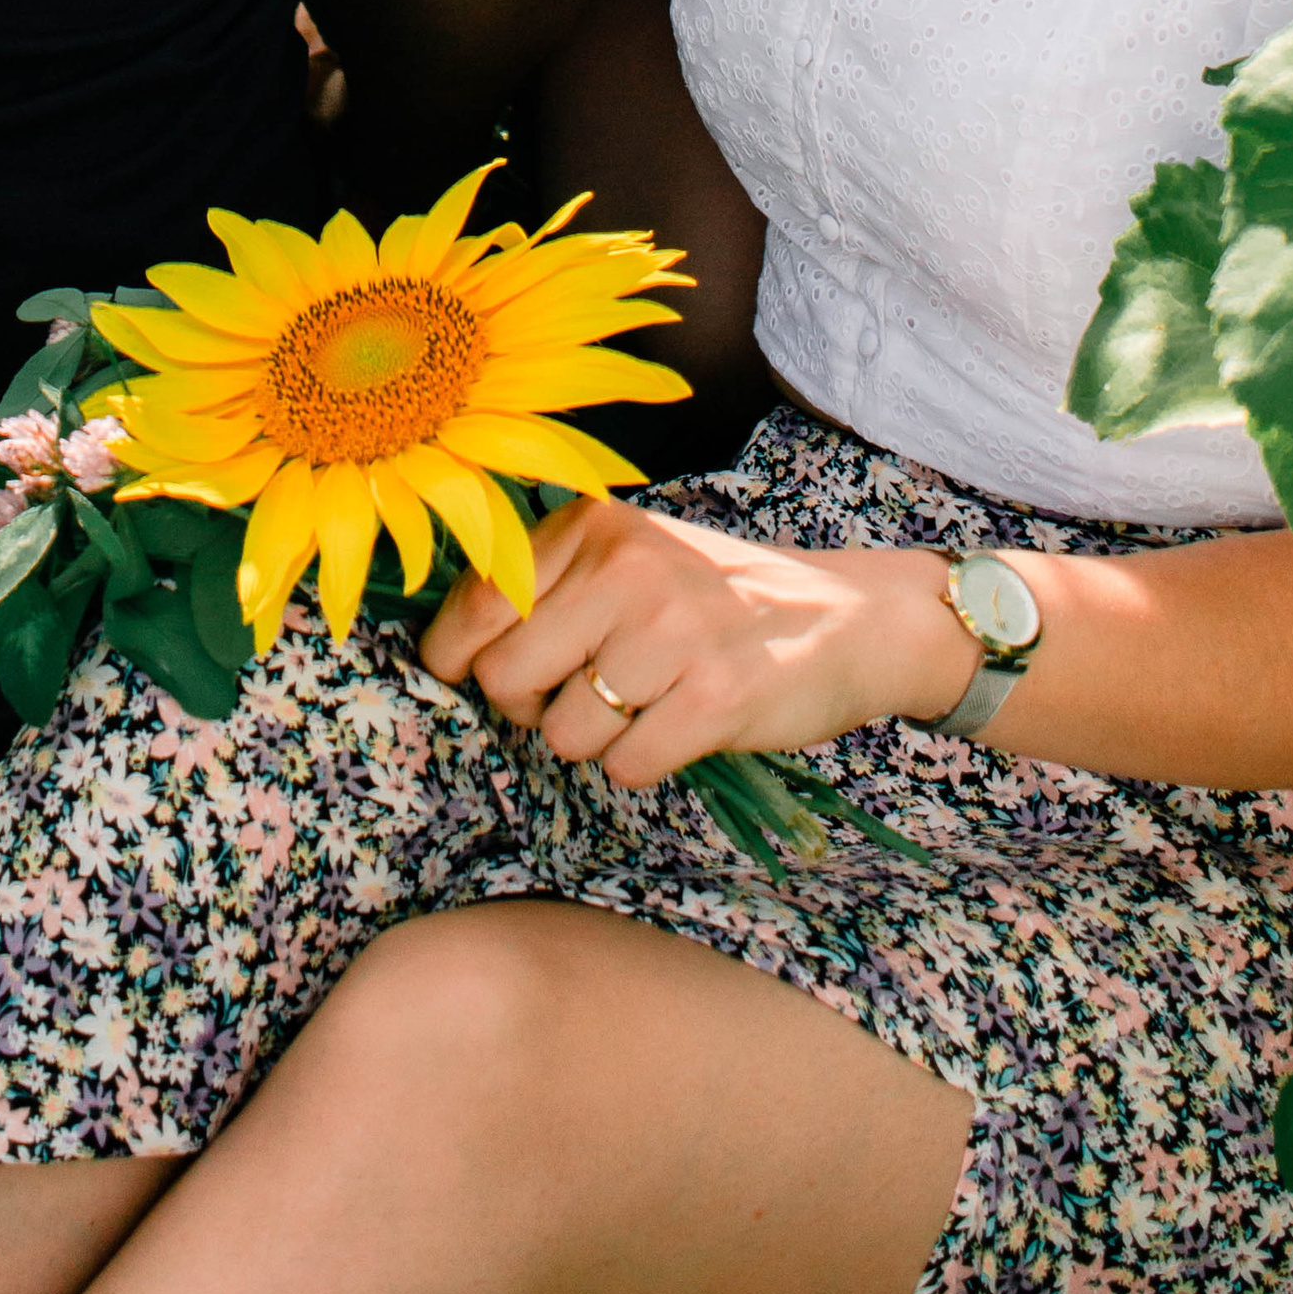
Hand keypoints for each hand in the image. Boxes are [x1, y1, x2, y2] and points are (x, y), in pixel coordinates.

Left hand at [418, 498, 978, 787]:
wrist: (848, 618)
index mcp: (594, 526)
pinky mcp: (716, 697)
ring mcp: (674, 632)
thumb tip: (444, 649)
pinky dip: (641, 765)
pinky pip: (625, 767)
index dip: (461, 661)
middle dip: (531, 710)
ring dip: (596, 740)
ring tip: (645, 703)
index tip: (484, 673)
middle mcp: (628, 568)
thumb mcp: (630, 558)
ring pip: (564, 735)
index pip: (473, 608)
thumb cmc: (714, 598)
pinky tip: (678, 726)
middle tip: (582, 696)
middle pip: (506, 681)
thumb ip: (545, 586)